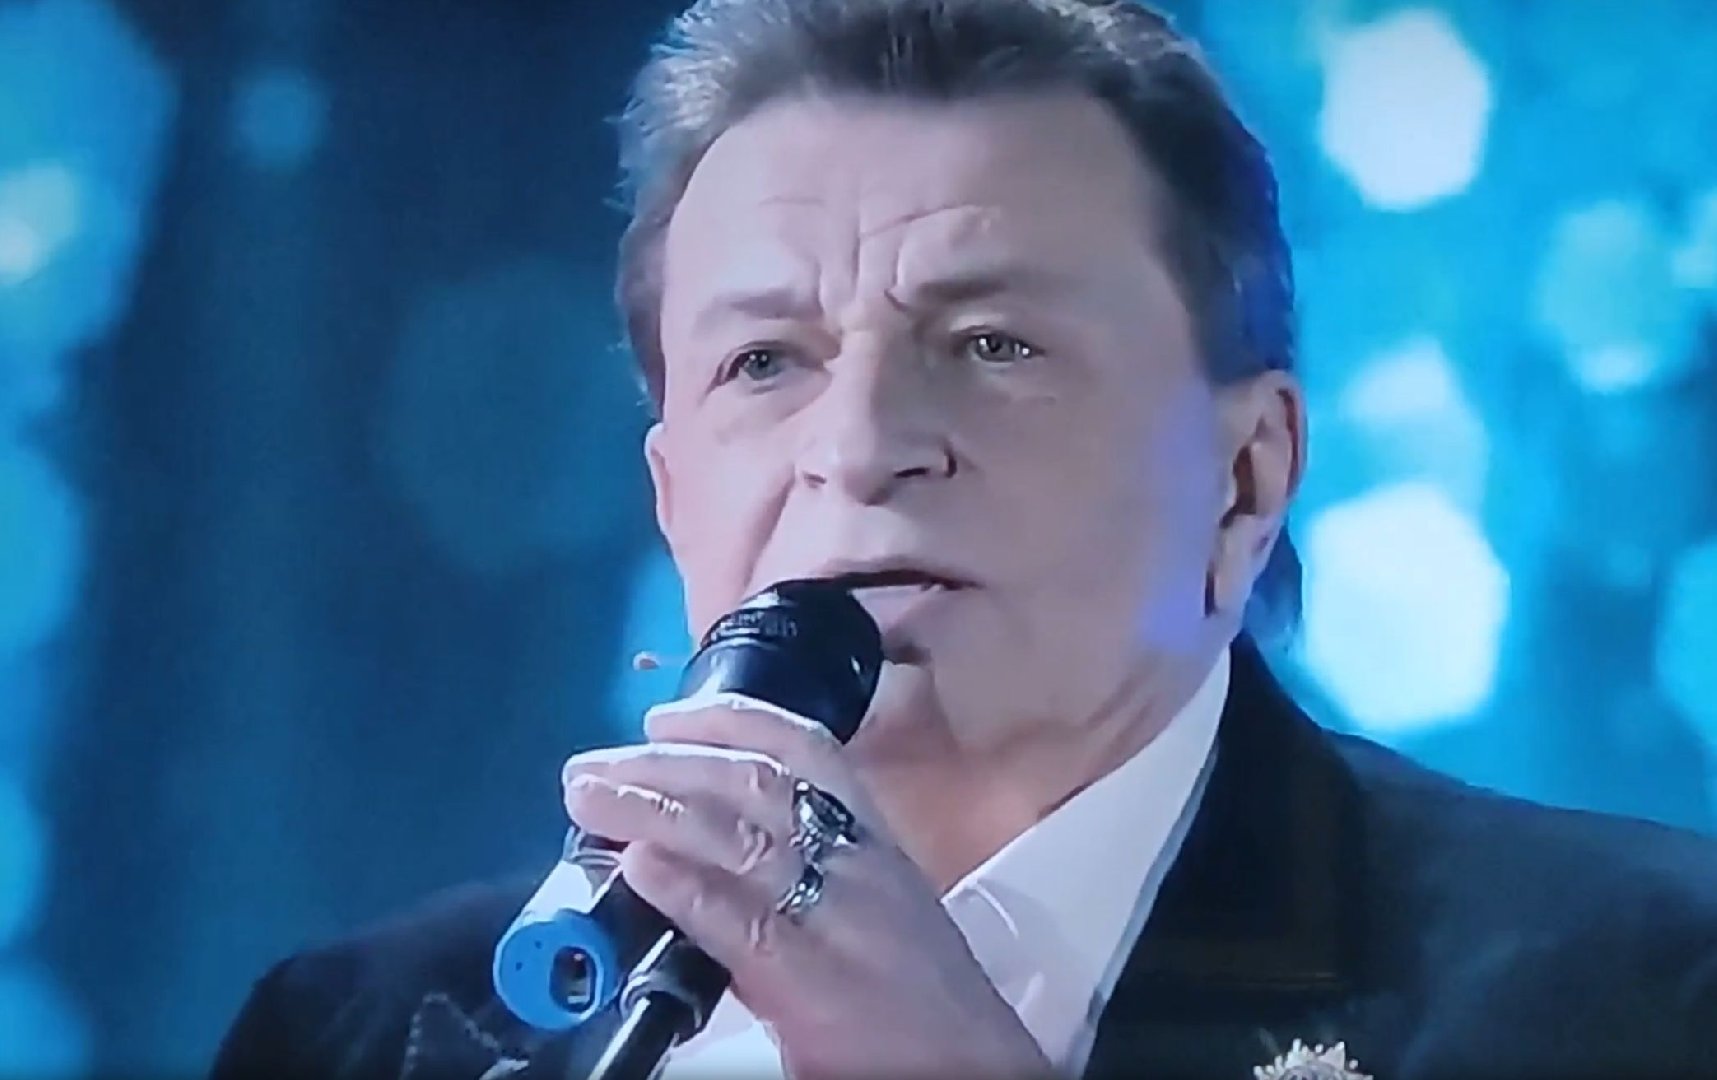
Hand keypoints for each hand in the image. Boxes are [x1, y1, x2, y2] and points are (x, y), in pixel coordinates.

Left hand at [560, 693, 1053, 1079]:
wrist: (975, 1066)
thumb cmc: (917, 993)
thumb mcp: (873, 909)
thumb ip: (805, 872)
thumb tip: (701, 849)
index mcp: (874, 842)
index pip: (808, 752)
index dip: (733, 720)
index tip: (665, 715)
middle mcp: (858, 864)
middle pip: (758, 785)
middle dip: (668, 763)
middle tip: (592, 764)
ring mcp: (838, 918)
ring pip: (740, 838)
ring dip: (653, 807)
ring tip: (591, 797)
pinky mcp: (815, 981)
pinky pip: (740, 922)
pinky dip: (684, 888)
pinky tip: (638, 867)